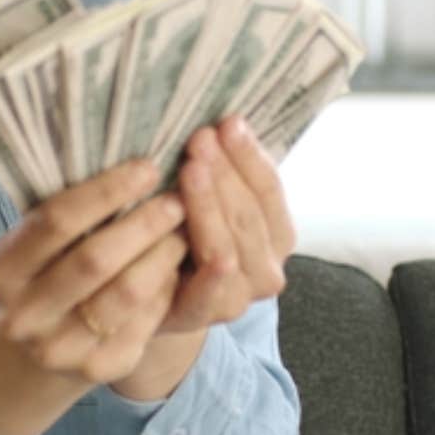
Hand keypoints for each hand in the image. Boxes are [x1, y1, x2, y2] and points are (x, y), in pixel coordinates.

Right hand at [0, 160, 189, 385]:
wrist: (40, 351)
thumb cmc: (46, 274)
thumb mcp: (34, 245)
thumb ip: (64, 214)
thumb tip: (124, 157)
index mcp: (0, 272)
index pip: (56, 221)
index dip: (107, 190)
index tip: (147, 167)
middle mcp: (23, 315)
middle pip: (95, 259)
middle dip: (144, 222)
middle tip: (177, 198)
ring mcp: (60, 348)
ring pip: (127, 293)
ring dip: (164, 253)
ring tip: (185, 227)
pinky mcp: (100, 368)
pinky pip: (146, 319)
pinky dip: (167, 286)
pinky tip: (177, 265)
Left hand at [162, 116, 294, 334]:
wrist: (156, 301)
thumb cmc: (186, 239)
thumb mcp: (211, 202)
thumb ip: (222, 171)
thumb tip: (220, 120)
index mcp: (277, 235)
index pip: (269, 188)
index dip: (249, 155)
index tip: (228, 122)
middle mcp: (268, 269)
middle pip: (251, 213)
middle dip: (226, 173)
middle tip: (201, 138)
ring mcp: (240, 297)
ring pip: (231, 244)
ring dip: (211, 203)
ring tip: (190, 167)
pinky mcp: (206, 315)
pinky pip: (211, 284)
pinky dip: (206, 256)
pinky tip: (189, 224)